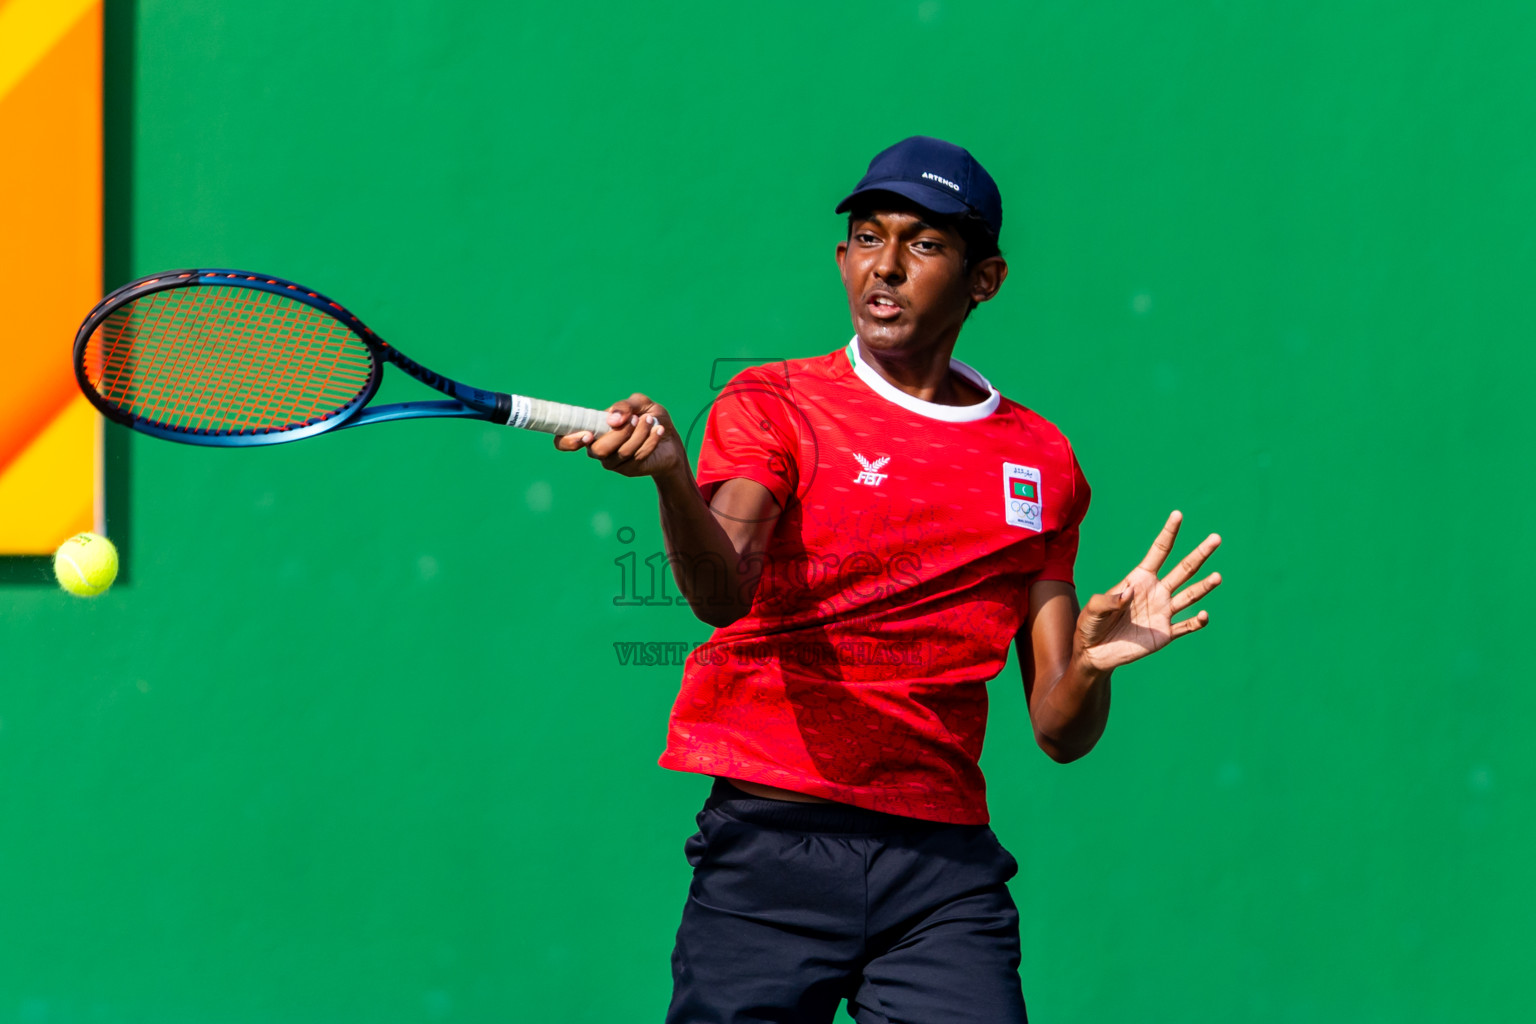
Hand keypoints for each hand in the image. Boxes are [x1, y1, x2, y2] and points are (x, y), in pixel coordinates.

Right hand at [552, 392, 687, 479]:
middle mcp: (597, 448)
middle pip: (598, 449)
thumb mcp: (639, 404)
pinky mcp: (629, 469)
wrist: (670, 439)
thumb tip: (612, 419)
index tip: (587, 434)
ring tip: (651, 421)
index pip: (565, 441)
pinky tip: (659, 431)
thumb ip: (624, 406)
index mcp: (593, 430)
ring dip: (638, 434)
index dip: (568, 441)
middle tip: (637, 418)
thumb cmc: (649, 419)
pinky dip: (650, 441)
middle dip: (620, 432)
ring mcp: (612, 462)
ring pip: (620, 452)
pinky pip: (637, 457)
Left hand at [1076, 511, 1221, 672]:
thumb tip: (1131, 592)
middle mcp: (1156, 591)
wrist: (1095, 653)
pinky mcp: (1165, 634)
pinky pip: (1186, 626)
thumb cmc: (1090, 625)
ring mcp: (1163, 611)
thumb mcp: (1093, 610)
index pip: (1158, 552)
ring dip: (1204, 586)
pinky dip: (1196, 622)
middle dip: (1199, 554)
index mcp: (1139, 578)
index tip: (1178, 514)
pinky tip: (1204, 615)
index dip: (1169, 533)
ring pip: (1190, 595)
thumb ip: (1110, 600)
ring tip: (1218, 577)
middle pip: (1183, 569)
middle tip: (1216, 538)